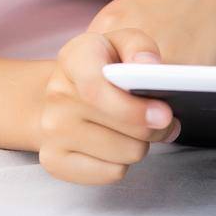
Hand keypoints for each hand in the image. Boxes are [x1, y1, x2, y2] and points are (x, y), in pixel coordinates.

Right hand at [37, 26, 178, 184]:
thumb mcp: (123, 42)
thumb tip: (150, 67)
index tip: (164, 114)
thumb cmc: (104, 66)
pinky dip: (123, 162)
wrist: (64, 94)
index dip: (134, 108)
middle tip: (163, 118)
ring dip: (141, 145)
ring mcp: (50, 131)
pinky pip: (111, 173)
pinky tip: (118, 145)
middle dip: (155, 126)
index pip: (97, 88)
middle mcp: (56, 96)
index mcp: (74, 58)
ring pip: (124, 154)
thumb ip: (140, 48)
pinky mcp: (54, 161)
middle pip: (124, 127)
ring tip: (139, 130)